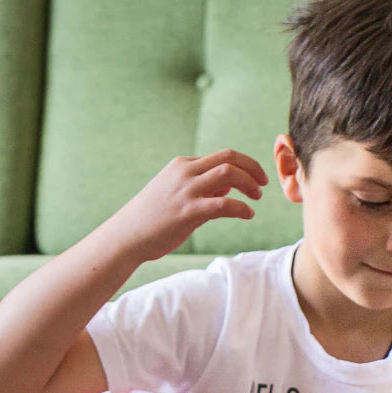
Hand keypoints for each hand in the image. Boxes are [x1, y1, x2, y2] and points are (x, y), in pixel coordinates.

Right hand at [107, 149, 269, 262]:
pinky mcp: (188, 212)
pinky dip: (241, 208)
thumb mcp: (178, 195)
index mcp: (183, 166)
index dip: (245, 165)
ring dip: (249, 184)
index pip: (222, 156)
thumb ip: (203, 188)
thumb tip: (228, 187)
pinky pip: (223, 205)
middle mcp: (185, 173)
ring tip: (257, 198)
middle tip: (264, 184)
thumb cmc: (153, 218)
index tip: (256, 179)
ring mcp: (186, 191)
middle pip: (229, 159)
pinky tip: (248, 215)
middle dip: (252, 168)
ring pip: (228, 174)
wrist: (128, 236)